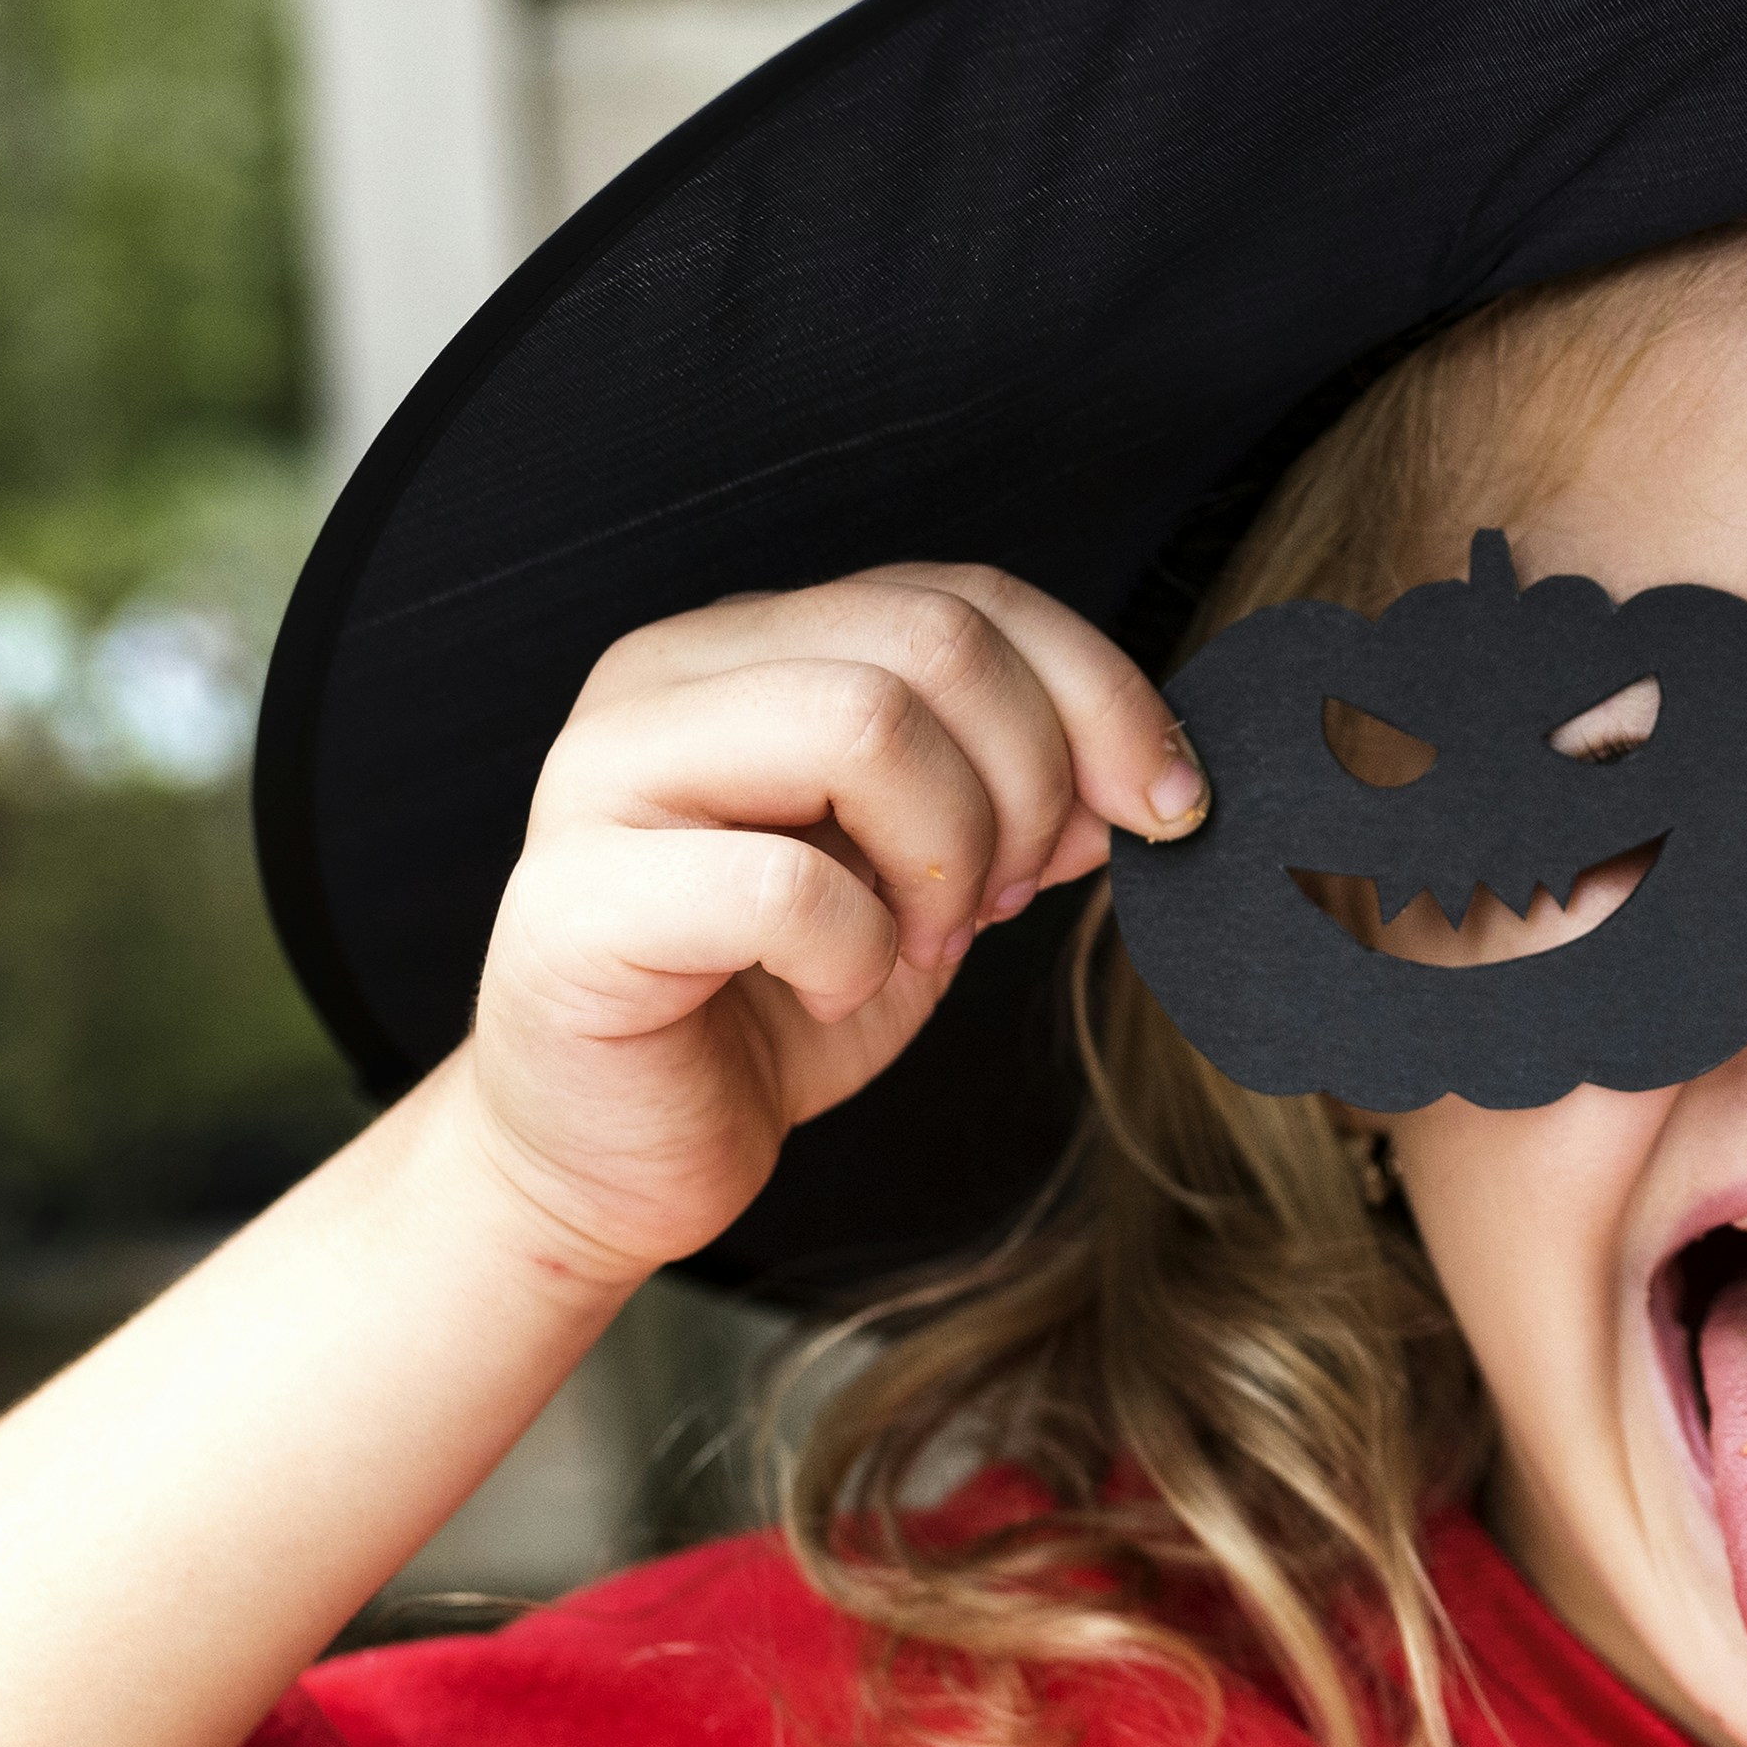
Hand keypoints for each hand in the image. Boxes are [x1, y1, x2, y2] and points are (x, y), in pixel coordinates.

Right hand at [457, 563, 1205, 1282]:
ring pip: (862, 724)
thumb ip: (1021, 807)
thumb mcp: (935, 889)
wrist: (621, 1149)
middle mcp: (672, 674)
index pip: (970, 597)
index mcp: (758, 647)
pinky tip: (827, 991)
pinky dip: (852, 955)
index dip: (1102, 693)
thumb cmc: (772, 1005)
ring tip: (919, 945)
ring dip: (945, 860)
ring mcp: (606, 772)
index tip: (1169, 809)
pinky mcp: (577, 899)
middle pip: (933, 641)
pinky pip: (783, 886)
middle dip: (1028, 787)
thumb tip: (1144, 774)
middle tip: (1004, 903)